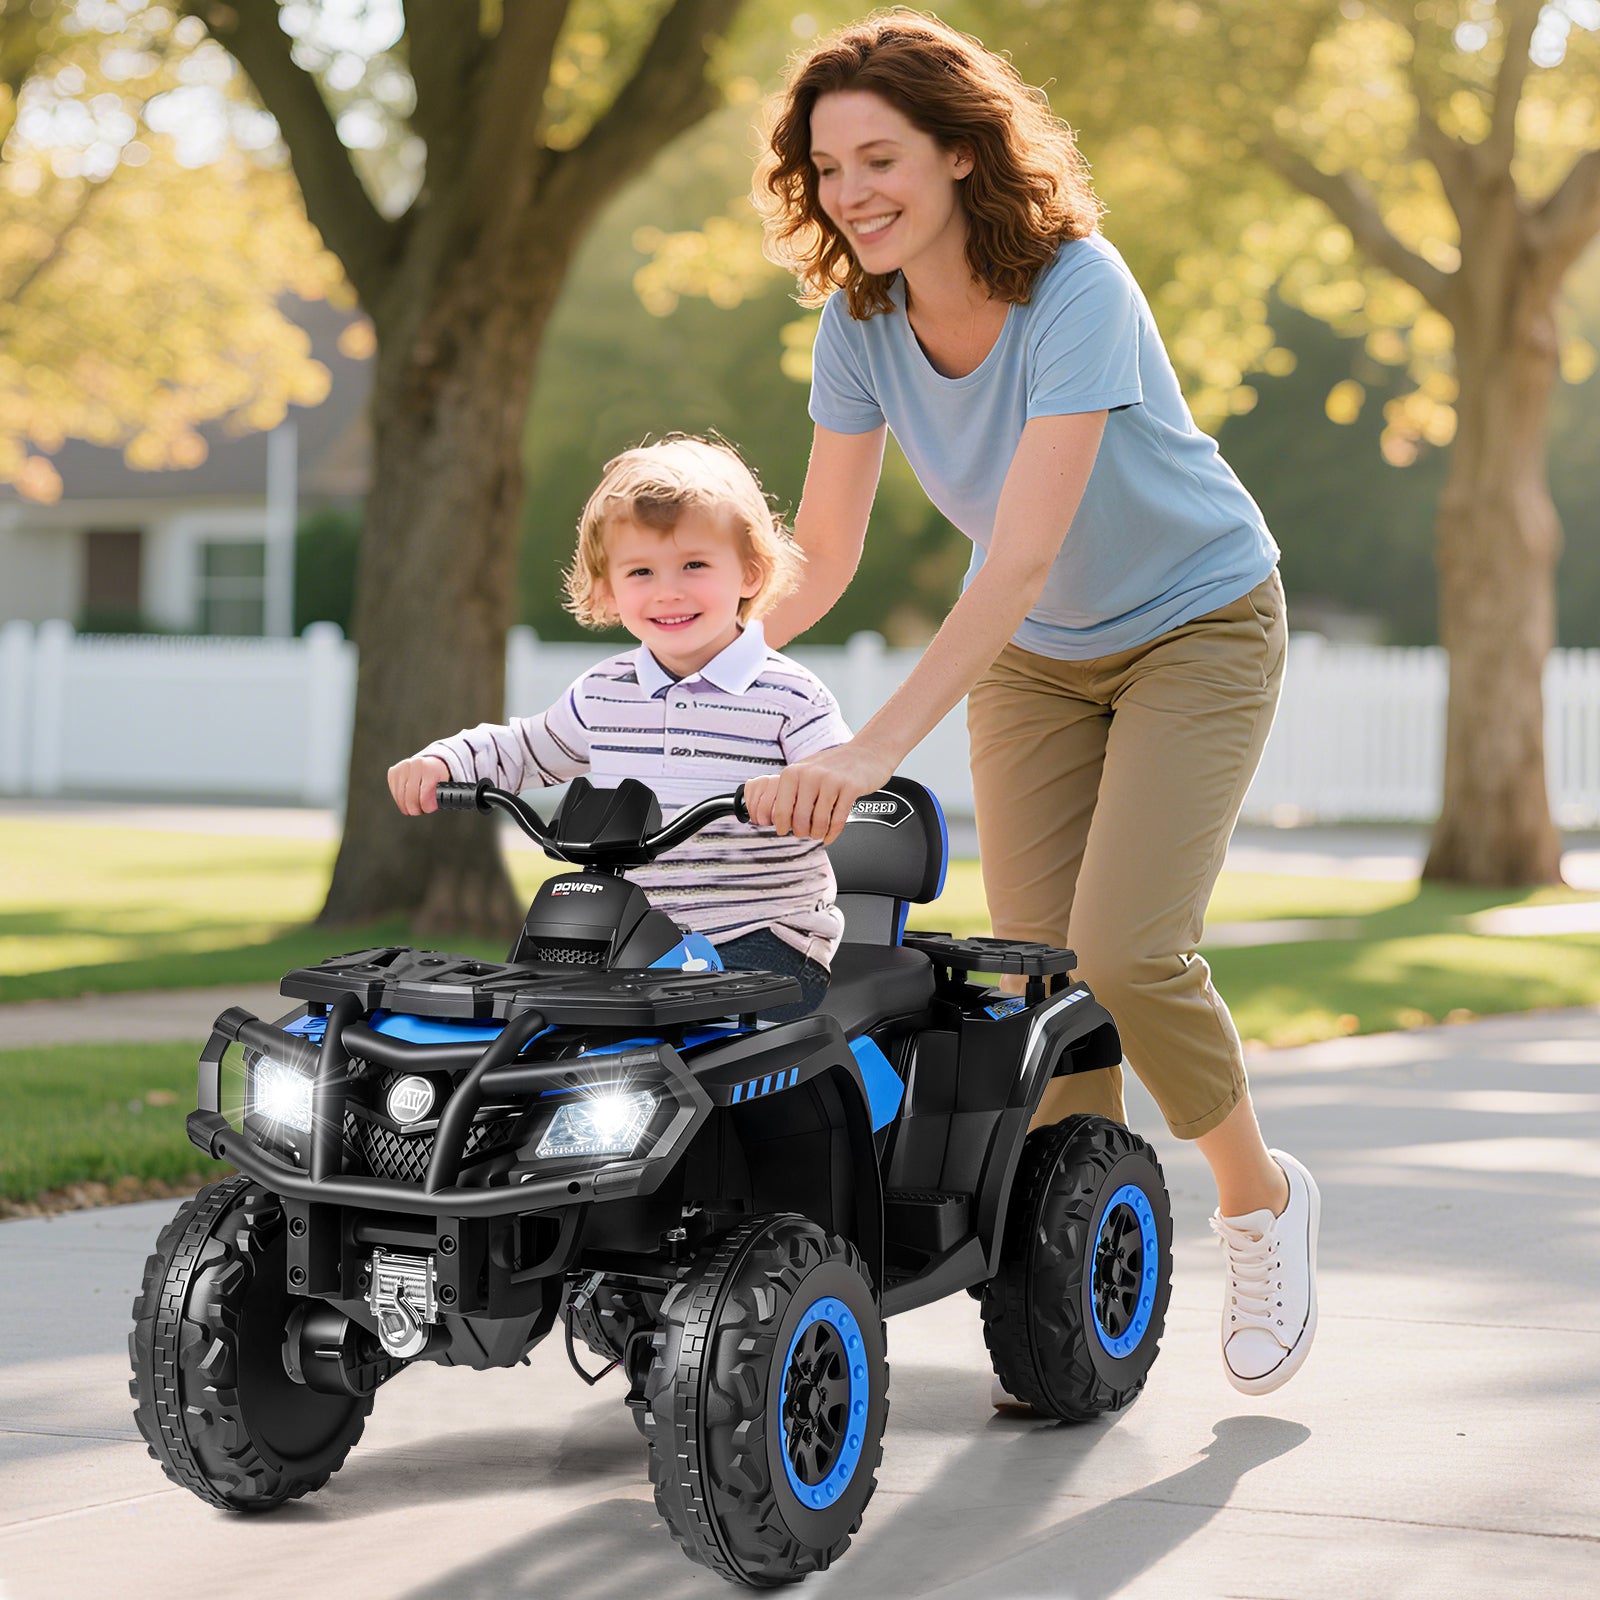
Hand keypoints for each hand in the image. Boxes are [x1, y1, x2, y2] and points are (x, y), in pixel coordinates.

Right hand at [388, 754, 449, 815]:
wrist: (428, 765)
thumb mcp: (442, 786)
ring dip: (406, 806)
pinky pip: (394, 793)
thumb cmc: (436, 777)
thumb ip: (438, 796)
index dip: (425, 806)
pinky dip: (400, 800)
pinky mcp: (393, 772)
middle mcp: (414, 765)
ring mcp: (401, 768)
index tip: (427, 810)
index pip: (424, 793)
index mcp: (429, 769)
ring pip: (400, 796)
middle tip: (419, 811)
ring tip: (414, 807)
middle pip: (410, 796)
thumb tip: (428, 807)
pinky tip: (407, 799)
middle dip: (414, 809)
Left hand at [743, 740, 893, 843]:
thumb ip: (792, 791)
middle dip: (802, 832)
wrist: (867, 751)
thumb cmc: (835, 764)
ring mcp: (832, 781)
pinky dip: (833, 832)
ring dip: (818, 833)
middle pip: (800, 819)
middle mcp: (811, 775)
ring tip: (818, 833)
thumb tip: (777, 818)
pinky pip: (838, 820)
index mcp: (794, 772)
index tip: (784, 831)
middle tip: (805, 833)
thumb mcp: (806, 771)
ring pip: (820, 822)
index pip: (781, 810)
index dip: (782, 826)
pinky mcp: (851, 788)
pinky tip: (830, 835)